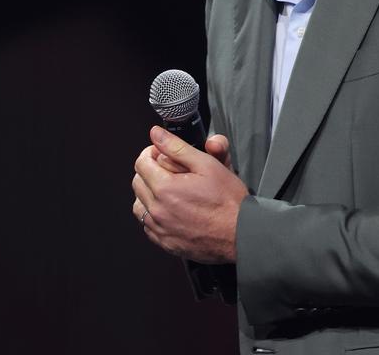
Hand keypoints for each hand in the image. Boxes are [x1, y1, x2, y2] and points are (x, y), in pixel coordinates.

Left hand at [131, 126, 247, 263]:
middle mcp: (158, 210)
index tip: (162, 154)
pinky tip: (172, 210)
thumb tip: (156, 134)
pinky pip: (147, 225)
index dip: (151, 153)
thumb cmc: (228, 201)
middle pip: (137, 183)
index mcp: (165, 188)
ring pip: (138, 205)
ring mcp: (160, 229)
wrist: (241, 234)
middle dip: (149, 172)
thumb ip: (176, 147)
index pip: (141, 163)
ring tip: (169, 191)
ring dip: (148, 194)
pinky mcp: (165, 243)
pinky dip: (154, 215)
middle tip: (169, 170)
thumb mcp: (206, 164)